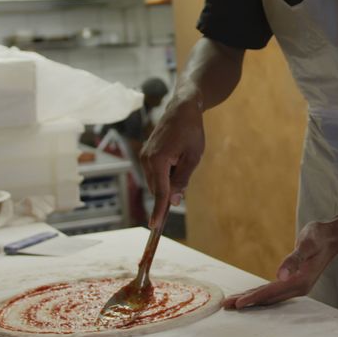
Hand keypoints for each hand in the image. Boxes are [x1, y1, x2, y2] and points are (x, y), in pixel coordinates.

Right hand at [139, 92, 204, 226]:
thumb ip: (182, 180)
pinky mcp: (146, 155)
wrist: (182, 109)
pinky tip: (176, 157)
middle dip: (170, 191)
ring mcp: (144, 157)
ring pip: (157, 182)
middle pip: (158, 189)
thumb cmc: (191, 132)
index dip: (159, 211)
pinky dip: (166, 174)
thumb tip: (174, 201)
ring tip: (182, 157)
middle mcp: (147, 160)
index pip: (160, 192)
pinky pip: (155, 174)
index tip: (155, 227)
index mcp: (158, 160)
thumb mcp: (193, 157)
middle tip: (186, 169)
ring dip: (169, 181)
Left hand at [221, 220, 337, 309]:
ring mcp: (297, 286)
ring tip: (235, 302)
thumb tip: (280, 274)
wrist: (332, 237)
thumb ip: (293, 260)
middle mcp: (298, 287)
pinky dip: (261, 294)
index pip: (271, 292)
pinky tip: (252, 294)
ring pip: (270, 296)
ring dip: (253, 299)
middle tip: (227, 305)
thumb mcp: (306, 244)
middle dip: (248, 301)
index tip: (238, 303)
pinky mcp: (295, 282)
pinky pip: (274, 291)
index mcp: (300, 281)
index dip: (253, 298)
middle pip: (268, 298)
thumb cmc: (319, 237)